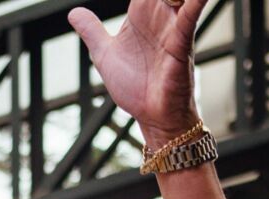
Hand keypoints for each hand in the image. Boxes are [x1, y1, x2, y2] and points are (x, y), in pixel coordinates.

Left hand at [69, 0, 209, 143]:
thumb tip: (73, 13)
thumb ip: (92, 31)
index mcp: (141, 11)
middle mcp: (160, 12)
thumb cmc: (135, 87)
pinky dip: (195, 0)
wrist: (152, 116)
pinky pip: (191, 14)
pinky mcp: (182, 41)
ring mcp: (173, 24)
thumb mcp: (104, 54)